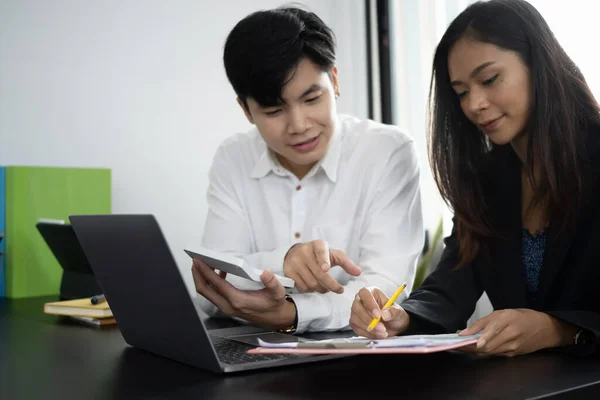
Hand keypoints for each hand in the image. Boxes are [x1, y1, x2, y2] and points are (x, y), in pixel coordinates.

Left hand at [191, 259, 295, 328]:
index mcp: (238, 301)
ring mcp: (226, 307)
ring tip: (203, 264)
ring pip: (207, 293)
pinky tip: (219, 272)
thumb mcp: (277, 293)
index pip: (216, 284)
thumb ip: (272, 282)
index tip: (199, 261)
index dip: (206, 272)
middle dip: (197, 275)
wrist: (276, 318)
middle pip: (205, 290)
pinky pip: (213, 294)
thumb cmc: (274, 305)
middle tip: (195, 260)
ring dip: (202, 278)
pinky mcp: (227, 306)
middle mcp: (228, 305)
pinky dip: (211, 282)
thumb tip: (266, 273)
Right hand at [283, 240, 360, 293]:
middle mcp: (304, 252)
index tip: (326, 268)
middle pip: (320, 274)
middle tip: (339, 290)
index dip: (324, 260)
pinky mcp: (288, 271)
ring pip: (312, 283)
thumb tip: (358, 272)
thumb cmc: (319, 254)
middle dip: (332, 285)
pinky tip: (314, 286)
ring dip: (322, 289)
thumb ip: (346, 263)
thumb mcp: (333, 255)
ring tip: (326, 288)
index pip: (321, 252)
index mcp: (317, 245)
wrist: (296, 252)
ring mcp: (295, 261)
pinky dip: (311, 290)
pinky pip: (302, 287)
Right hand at [349, 286, 409, 338]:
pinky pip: (357, 329)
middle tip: (381, 327)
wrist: (394, 325)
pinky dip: (368, 333)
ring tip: (383, 332)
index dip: (370, 304)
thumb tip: (385, 314)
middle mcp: (361, 300)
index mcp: (371, 292)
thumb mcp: (398, 312)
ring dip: (369, 328)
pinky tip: (377, 334)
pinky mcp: (355, 323)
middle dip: (368, 319)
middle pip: (357, 307)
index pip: (365, 294)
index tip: (378, 315)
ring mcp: (356, 312)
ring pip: (355, 319)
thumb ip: (393, 311)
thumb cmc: (394, 313)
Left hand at [458, 309, 575, 356]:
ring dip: (474, 351)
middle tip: (455, 345)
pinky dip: (484, 352)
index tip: (460, 339)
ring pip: (489, 352)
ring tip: (462, 347)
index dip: (474, 338)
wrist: (546, 329)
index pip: (488, 331)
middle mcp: (511, 336)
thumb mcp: (502, 313)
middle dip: (469, 347)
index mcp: (508, 320)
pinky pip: (495, 354)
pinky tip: (476, 348)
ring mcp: (513, 348)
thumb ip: (483, 323)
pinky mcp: (514, 355)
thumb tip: (464, 332)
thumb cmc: (523, 317)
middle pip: (486, 346)